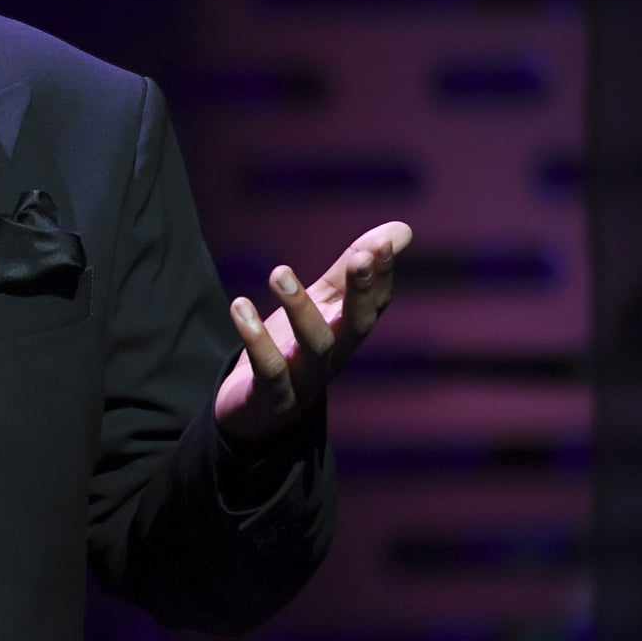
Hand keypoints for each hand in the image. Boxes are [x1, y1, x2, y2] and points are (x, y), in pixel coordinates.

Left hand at [214, 221, 413, 442]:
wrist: (253, 413)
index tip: (382, 243)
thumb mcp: (322, 305)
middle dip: (361, 292)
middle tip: (359, 257)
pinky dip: (256, 339)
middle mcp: (333, 357)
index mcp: (346, 333)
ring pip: (314, 346)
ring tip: (279, 271)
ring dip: (300, 308)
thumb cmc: (293, 350)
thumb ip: (350, 269)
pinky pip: (269, 370)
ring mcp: (304, 380)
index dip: (382, 276)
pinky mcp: (271, 397)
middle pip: (357, 326)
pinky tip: (240, 307)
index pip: (374, 304)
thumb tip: (401, 228)